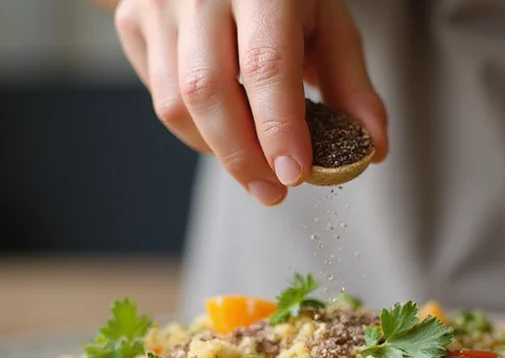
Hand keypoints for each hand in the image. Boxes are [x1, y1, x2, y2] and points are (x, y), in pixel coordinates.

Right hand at [112, 0, 387, 204]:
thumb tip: (371, 148)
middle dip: (241, 156)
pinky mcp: (132, 21)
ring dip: (216, 150)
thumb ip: (351, 85)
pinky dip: (193, 129)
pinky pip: (157, 96)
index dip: (278, 127)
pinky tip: (223, 126)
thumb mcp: (329, 23)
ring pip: (174, 103)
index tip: (294, 174)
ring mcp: (159, 5)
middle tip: (272, 191)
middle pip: (207, 90)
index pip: (266, 64)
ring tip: (252, 164)